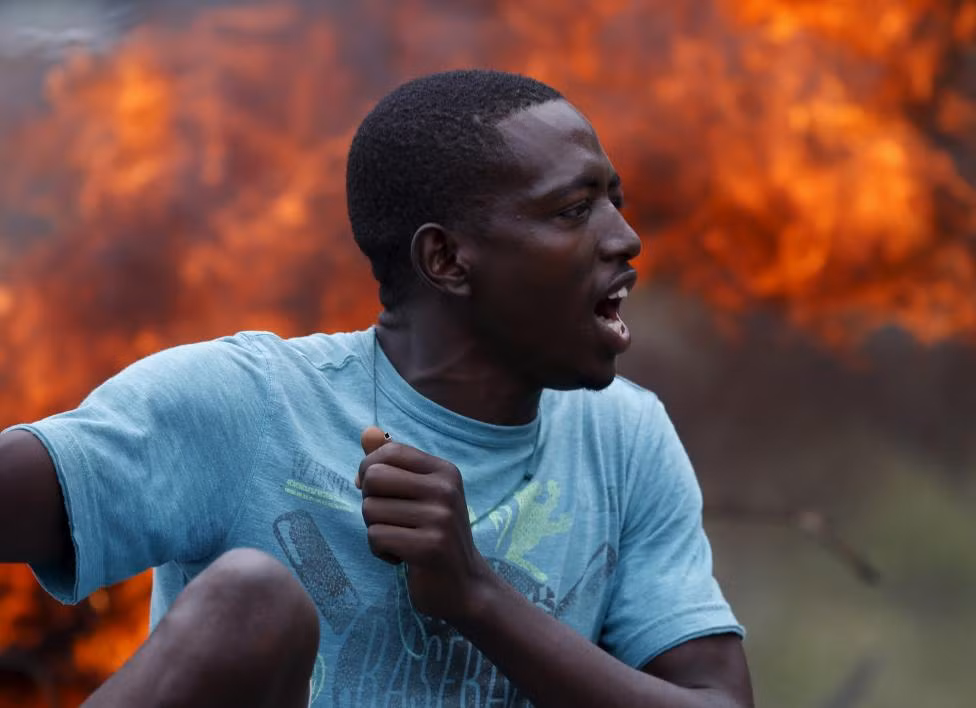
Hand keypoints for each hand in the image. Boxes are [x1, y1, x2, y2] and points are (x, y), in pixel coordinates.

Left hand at [357, 432, 492, 622]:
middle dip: (369, 502)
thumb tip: (367, 432)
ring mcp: (440, 518)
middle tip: (389, 520)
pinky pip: (376, 537)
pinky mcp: (430, 547)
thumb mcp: (419, 494)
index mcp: (444, 471)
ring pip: (371, 510)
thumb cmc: (434, 535)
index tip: (377, 492)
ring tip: (400, 539)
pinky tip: (401, 557)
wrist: (464, 586)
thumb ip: (391, 463)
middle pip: (373, 478)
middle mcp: (445, 489)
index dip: (369, 470)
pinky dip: (380, 551)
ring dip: (375, 530)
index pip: (389, 452)